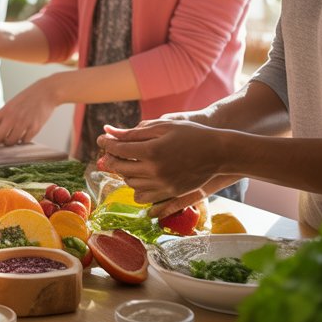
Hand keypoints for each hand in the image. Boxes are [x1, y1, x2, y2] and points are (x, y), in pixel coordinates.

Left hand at [0, 78, 58, 145]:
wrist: (46, 93)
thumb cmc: (28, 98)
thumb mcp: (12, 104)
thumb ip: (3, 116)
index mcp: (5, 110)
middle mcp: (12, 118)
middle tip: (1, 140)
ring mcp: (23, 124)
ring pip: (11, 142)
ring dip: (11, 142)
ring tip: (13, 137)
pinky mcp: (34, 128)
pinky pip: (24, 141)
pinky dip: (22, 140)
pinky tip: (24, 135)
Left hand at [96, 120, 224, 203]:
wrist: (219, 153)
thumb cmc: (191, 134)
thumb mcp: (163, 126)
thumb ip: (134, 132)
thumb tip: (109, 132)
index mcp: (152, 151)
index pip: (119, 150)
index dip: (107, 143)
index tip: (102, 139)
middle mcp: (155, 171)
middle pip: (121, 168)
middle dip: (111, 159)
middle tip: (109, 152)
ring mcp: (163, 185)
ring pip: (130, 183)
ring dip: (123, 173)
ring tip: (126, 162)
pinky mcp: (170, 193)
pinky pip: (143, 196)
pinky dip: (136, 187)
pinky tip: (139, 175)